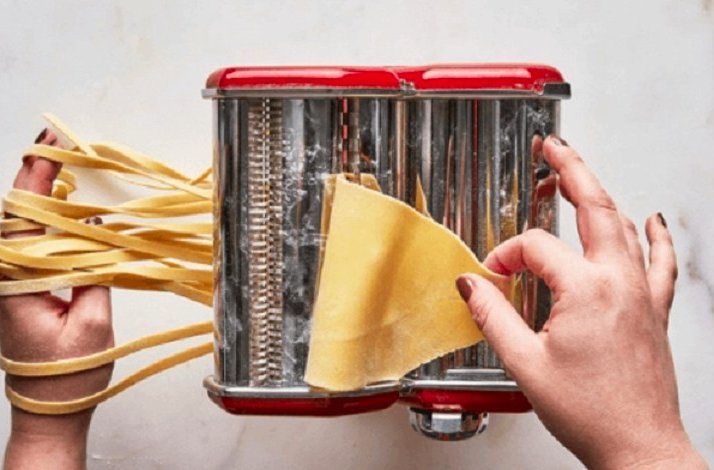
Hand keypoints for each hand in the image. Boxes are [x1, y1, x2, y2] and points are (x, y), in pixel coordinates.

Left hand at [1, 129, 113, 469]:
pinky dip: (41, 217)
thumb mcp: (92, 323)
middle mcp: (3, 279)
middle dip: (33, 173)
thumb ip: (93, 272)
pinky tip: (58, 205)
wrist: (50, 408)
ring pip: (17, 226)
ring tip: (58, 164)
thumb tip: (94, 229)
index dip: (36, 179)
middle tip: (55, 144)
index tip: (52, 148)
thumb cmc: (69, 374)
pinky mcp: (18, 288)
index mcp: (14, 284)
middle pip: (13, 214)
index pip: (22, 218)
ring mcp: (7, 283)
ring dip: (37, 192)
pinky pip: (26, 243)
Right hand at [457, 136, 705, 468]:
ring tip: (583, 174)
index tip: (491, 277)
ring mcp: (643, 294)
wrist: (640, 448)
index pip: (535, 250)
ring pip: (625, 227)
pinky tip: (655, 219)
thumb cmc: (592, 413)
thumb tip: (471, 284)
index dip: (505, 257)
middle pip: (594, 208)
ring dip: (602, 194)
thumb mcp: (525, 364)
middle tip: (552, 147)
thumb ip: (492, 315)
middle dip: (570, 170)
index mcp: (586, 291)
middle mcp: (620, 283)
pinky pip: (662, 262)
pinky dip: (658, 236)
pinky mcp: (654, 311)